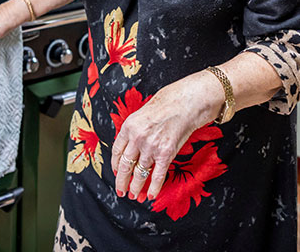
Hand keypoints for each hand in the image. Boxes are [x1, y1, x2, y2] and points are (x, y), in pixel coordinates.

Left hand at [110, 72, 220, 200]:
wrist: (184, 103)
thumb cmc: (165, 105)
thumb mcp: (141, 114)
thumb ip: (133, 131)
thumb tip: (128, 148)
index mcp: (128, 127)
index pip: (116, 151)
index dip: (115, 164)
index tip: (116, 171)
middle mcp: (137, 138)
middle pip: (125, 165)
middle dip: (121, 181)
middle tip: (121, 190)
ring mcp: (151, 147)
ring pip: (139, 174)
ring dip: (135, 188)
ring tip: (134, 196)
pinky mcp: (166, 154)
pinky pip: (157, 176)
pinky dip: (153, 188)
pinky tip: (150, 196)